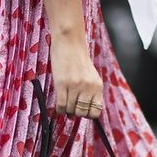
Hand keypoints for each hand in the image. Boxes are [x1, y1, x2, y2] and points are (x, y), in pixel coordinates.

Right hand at [42, 0, 102, 119]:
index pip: (95, 112)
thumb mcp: (90, 76)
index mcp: (98, 86)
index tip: (81, 110)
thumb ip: (90, 92)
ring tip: (64, 103)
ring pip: (70, 110)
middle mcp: (88, 87)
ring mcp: (75, 86)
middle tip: (70, 107)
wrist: (69, 41)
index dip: (87, 114)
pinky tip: (58, 105)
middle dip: (75, 113)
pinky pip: (61, 105)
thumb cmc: (78, 59)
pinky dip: (59, 109)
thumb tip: (83, 110)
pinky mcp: (62, 84)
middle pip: (82, 113)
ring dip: (66, 110)